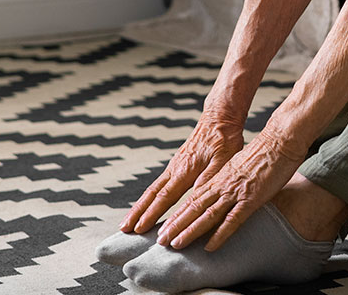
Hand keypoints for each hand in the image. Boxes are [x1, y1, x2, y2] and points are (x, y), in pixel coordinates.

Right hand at [120, 115, 244, 234]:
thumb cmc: (223, 139)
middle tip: (124, 229)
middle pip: (151, 194)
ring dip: (140, 206)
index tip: (140, 229)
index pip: (164, 197)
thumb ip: (209, 179)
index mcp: (185, 170)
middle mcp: (175, 169)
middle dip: (137, 213)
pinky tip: (148, 204)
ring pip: (153, 189)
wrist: (218, 118)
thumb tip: (194, 199)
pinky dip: (150, 197)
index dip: (152, 214)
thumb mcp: (223, 160)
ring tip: (130, 220)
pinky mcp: (177, 163)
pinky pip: (159, 183)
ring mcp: (174, 166)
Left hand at [156, 124, 306, 251]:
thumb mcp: (240, 165)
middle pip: (194, 207)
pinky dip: (219, 234)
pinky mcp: (251, 198)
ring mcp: (236, 192)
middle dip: (176, 225)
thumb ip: (229, 179)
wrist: (280, 140)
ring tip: (175, 244)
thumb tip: (224, 190)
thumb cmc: (266, 152)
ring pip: (207, 214)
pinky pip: (232, 220)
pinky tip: (209, 246)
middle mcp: (223, 185)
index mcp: (220, 177)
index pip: (193, 198)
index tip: (166, 226)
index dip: (178, 214)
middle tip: (160, 240)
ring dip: (190, 231)